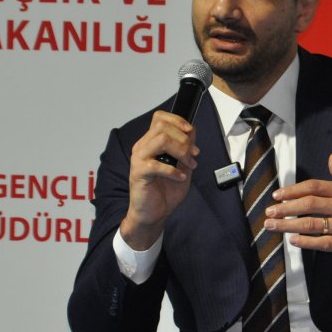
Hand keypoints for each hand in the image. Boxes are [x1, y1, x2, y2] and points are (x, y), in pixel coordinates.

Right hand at [121, 111, 198, 249]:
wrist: (153, 213)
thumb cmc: (165, 191)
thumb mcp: (182, 164)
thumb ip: (186, 147)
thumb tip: (192, 130)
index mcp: (150, 142)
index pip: (159, 118)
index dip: (177, 120)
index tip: (191, 132)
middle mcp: (142, 147)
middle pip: (163, 127)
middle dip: (184, 139)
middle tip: (192, 155)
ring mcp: (139, 159)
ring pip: (161, 139)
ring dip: (181, 151)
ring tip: (188, 164)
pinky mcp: (138, 173)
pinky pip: (157, 165)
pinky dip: (173, 170)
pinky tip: (180, 177)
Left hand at [264, 152, 331, 275]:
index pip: (314, 187)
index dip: (294, 190)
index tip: (277, 195)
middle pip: (310, 204)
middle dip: (286, 208)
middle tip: (269, 212)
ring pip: (312, 224)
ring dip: (288, 225)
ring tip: (272, 226)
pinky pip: (321, 243)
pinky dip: (305, 242)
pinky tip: (292, 240)